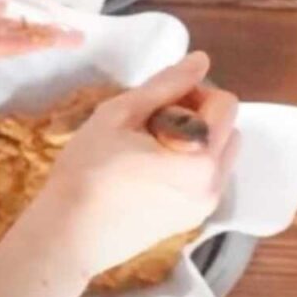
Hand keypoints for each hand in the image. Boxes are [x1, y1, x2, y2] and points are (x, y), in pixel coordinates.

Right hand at [46, 51, 240, 275]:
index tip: (159, 102)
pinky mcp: (192, 220)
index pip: (226, 103)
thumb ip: (166, 84)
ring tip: (152, 146)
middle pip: (229, 129)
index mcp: (201, 156)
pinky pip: (208, 179)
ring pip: (221, 155)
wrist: (67, 236)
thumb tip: (201, 60)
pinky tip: (151, 169)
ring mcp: (205, 207)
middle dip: (200, 116)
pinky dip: (190, 164)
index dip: (195, 91)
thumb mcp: (120, 114)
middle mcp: (214, 185)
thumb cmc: (87, 170)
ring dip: (197, 140)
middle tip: (154, 121)